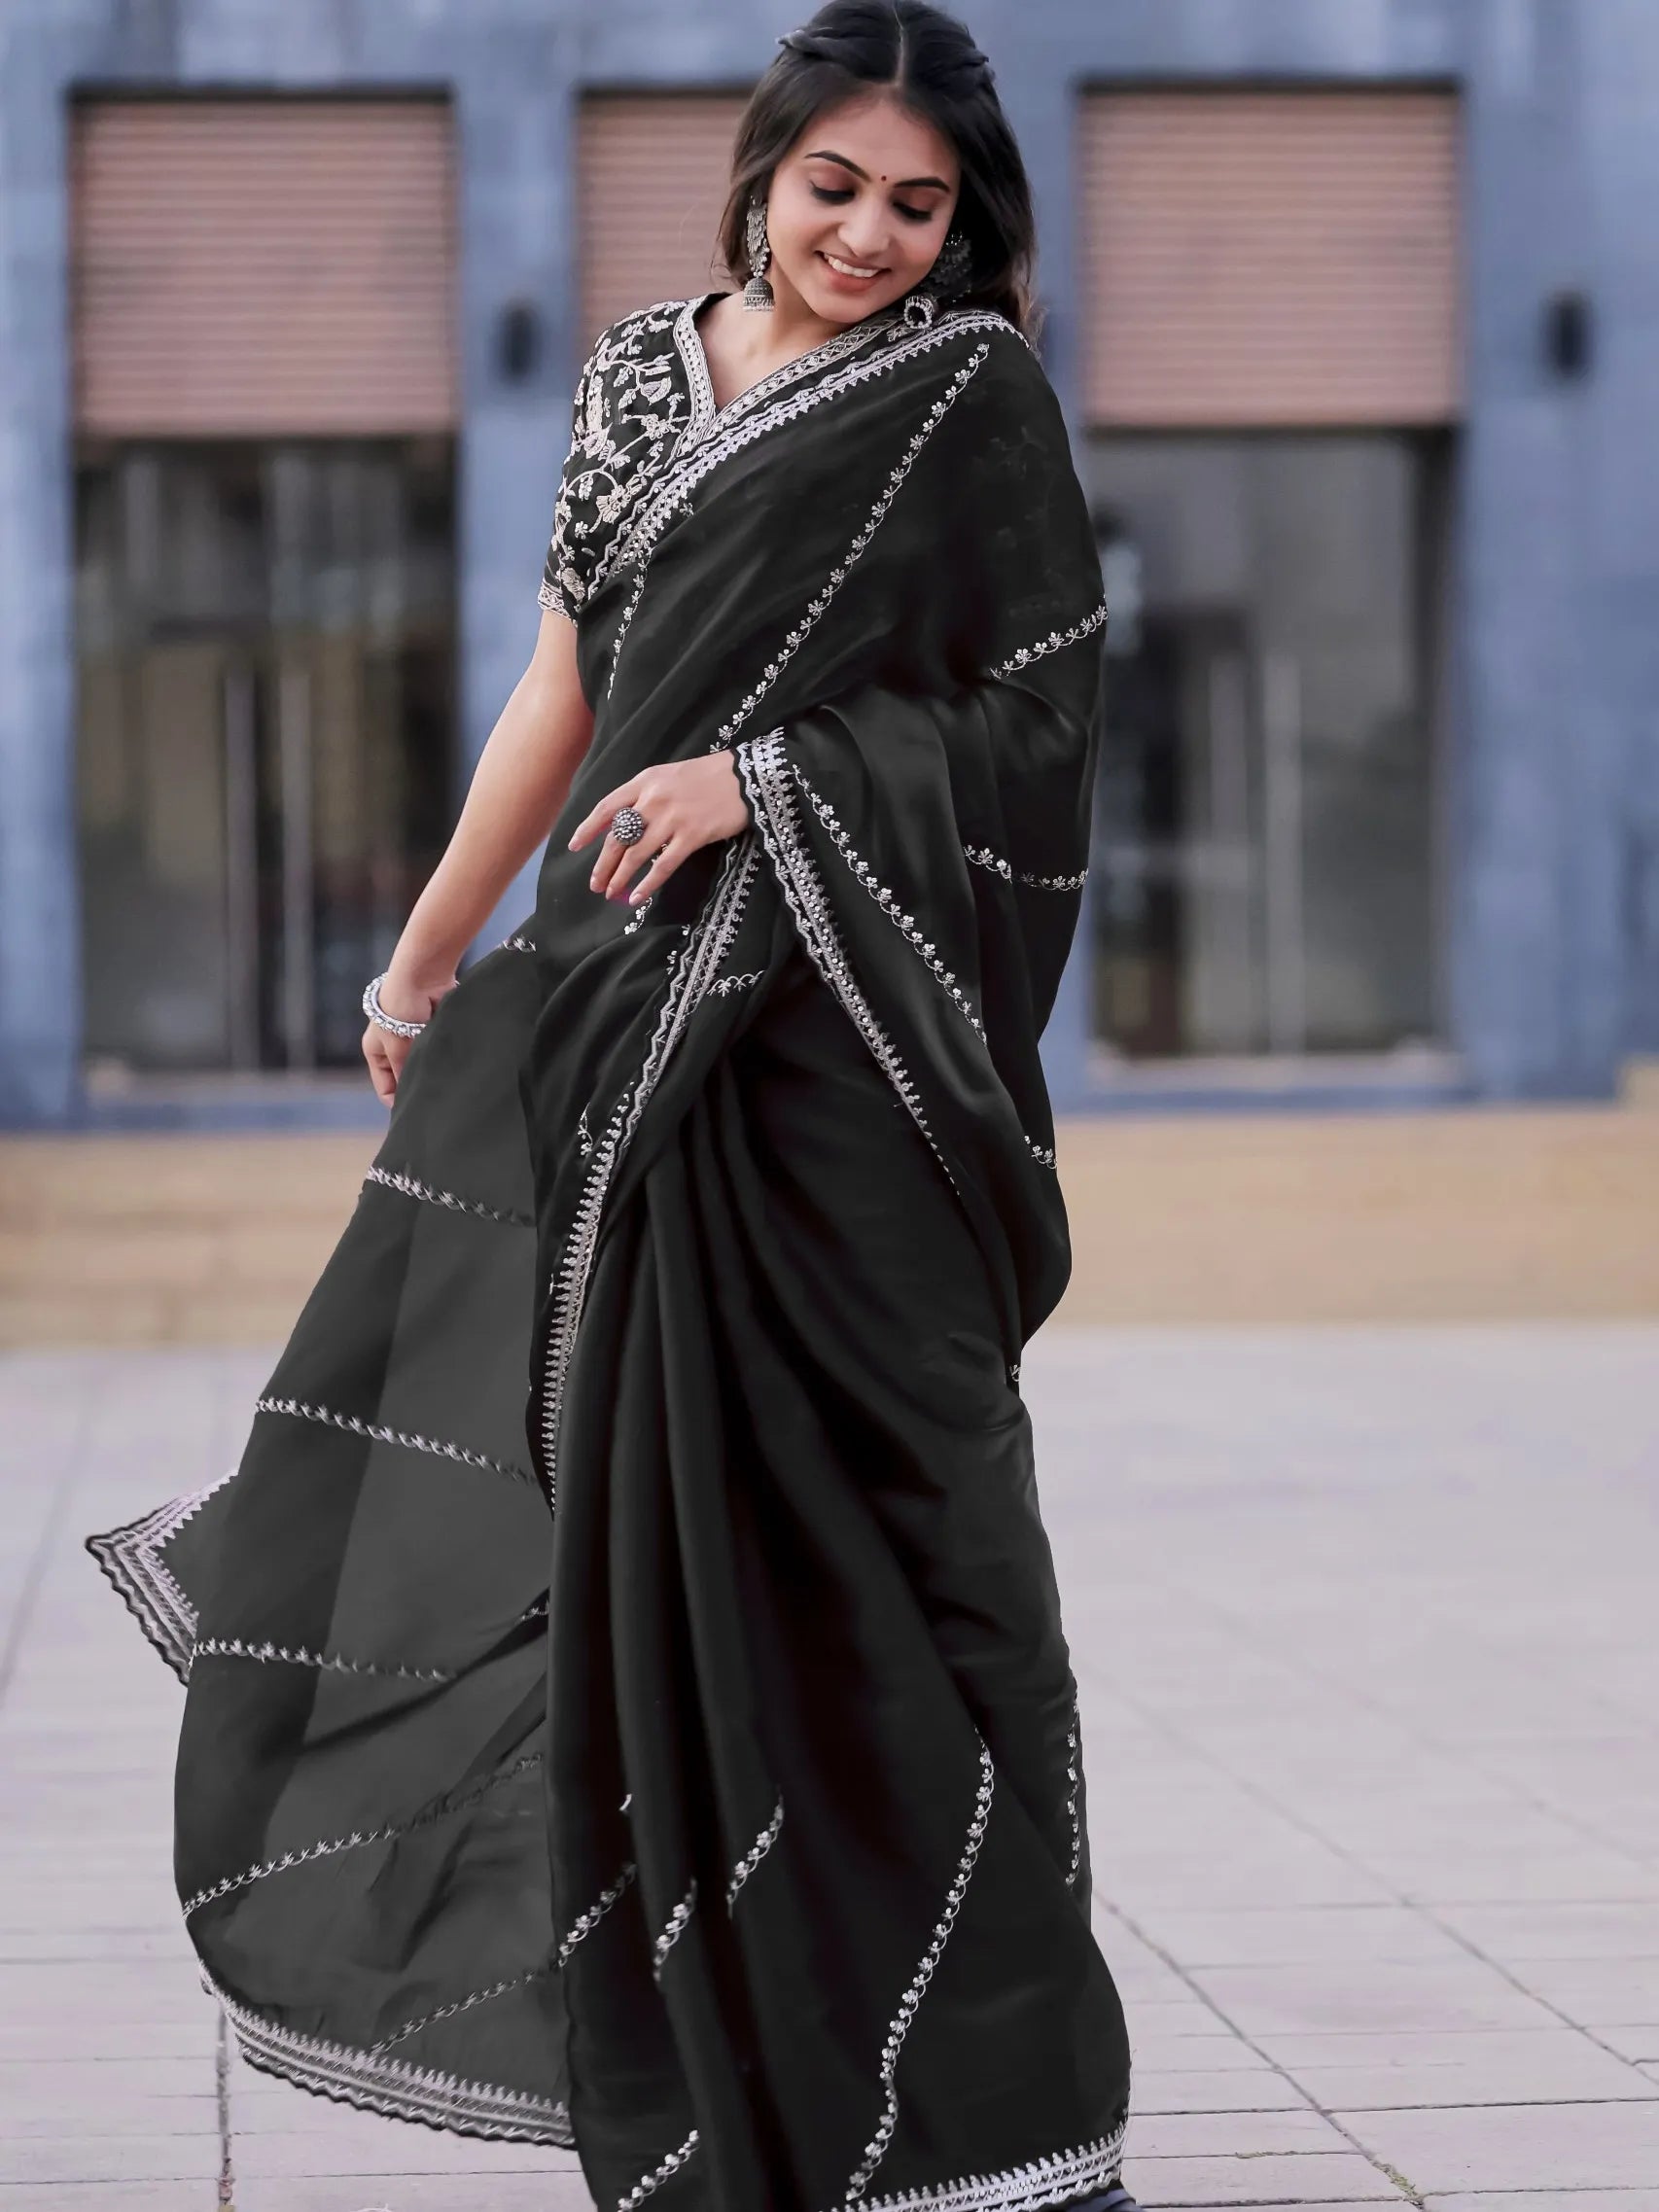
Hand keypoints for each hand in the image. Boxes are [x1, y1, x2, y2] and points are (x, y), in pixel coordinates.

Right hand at [361, 966, 454, 1107]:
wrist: (422, 975)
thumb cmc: (400, 1010)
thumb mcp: (398, 1048)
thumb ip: (405, 1074)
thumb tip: (413, 1099)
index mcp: (376, 1051)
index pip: (386, 1088)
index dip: (399, 1102)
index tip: (417, 1114)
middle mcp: (393, 1046)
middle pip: (406, 1077)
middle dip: (418, 1085)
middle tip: (436, 1101)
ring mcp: (414, 1037)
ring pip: (425, 1065)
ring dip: (433, 1070)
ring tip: (445, 1082)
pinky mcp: (434, 1029)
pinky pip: (439, 1051)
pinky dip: (444, 1056)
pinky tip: (453, 1065)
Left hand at [569, 753, 749, 907]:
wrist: (743, 777)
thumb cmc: (706, 777)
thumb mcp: (668, 776)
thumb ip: (644, 796)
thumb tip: (623, 825)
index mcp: (645, 782)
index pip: (607, 807)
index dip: (588, 828)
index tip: (575, 846)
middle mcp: (653, 800)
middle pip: (619, 837)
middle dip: (603, 863)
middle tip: (595, 883)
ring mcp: (672, 818)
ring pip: (636, 854)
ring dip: (620, 877)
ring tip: (610, 892)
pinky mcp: (692, 836)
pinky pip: (663, 865)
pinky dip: (648, 884)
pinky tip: (637, 897)